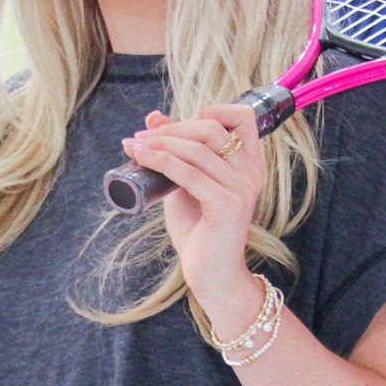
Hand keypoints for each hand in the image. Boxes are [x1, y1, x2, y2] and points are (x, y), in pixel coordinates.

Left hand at [120, 101, 265, 329]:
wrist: (211, 274)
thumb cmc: (200, 231)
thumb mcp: (186, 183)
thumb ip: (176, 153)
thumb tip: (152, 118)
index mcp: (249, 164)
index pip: (241, 117)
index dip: (208, 111)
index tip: (174, 127)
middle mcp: (251, 172)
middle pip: (212, 128)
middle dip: (172, 129)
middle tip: (141, 137)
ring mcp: (241, 188)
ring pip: (197, 149)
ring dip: (160, 143)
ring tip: (135, 147)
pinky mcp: (227, 205)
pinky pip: (189, 173)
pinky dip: (161, 161)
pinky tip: (141, 158)